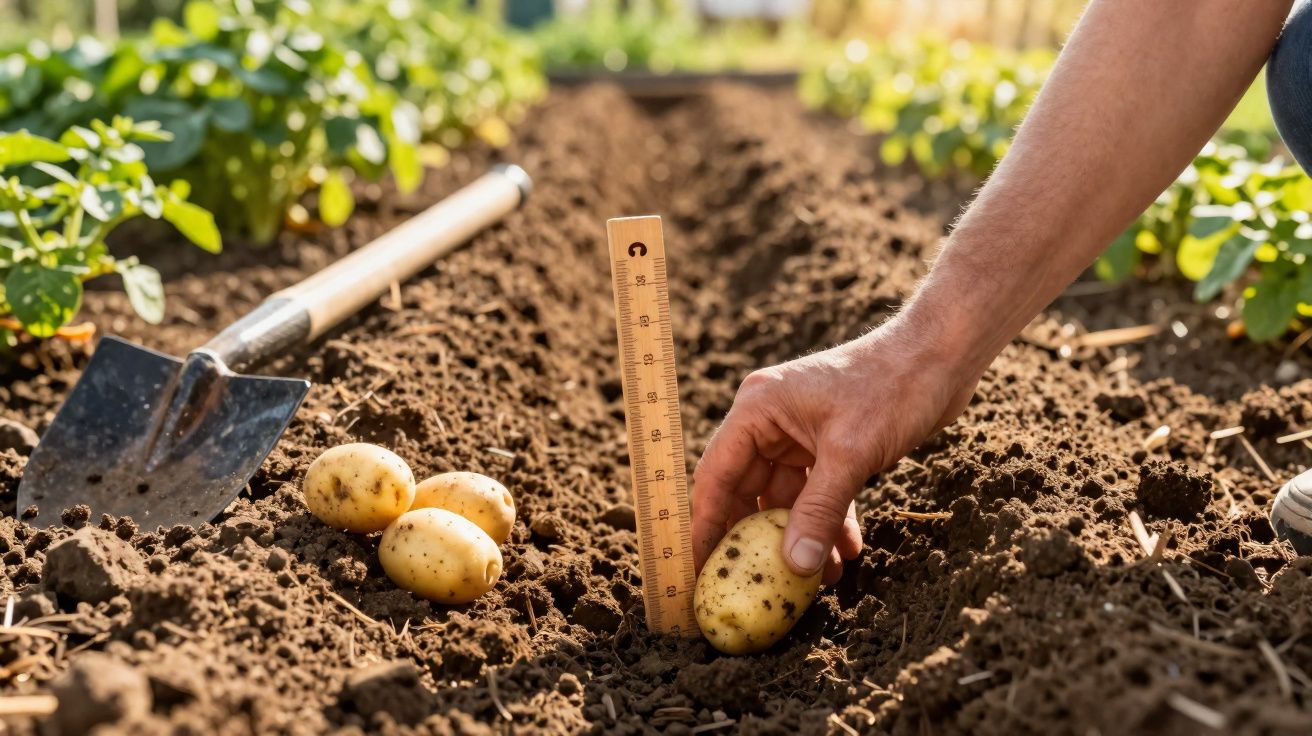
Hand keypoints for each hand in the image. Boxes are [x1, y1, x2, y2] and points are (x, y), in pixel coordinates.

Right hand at [691, 315, 979, 582]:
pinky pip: (817, 493)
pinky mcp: (829, 445)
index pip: (716, 476)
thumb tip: (794, 566)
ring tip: (817, 579)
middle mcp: (770, 421)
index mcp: (758, 409)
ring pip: (787, 499)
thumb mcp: (850, 453)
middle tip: (753, 587)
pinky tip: (847, 553)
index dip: (705, 526)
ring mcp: (800, 434)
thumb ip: (820, 511)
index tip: (699, 570)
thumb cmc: (892, 385)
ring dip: (800, 537)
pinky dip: (829, 521)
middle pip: (747, 492)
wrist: (941, 355)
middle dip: (757, 541)